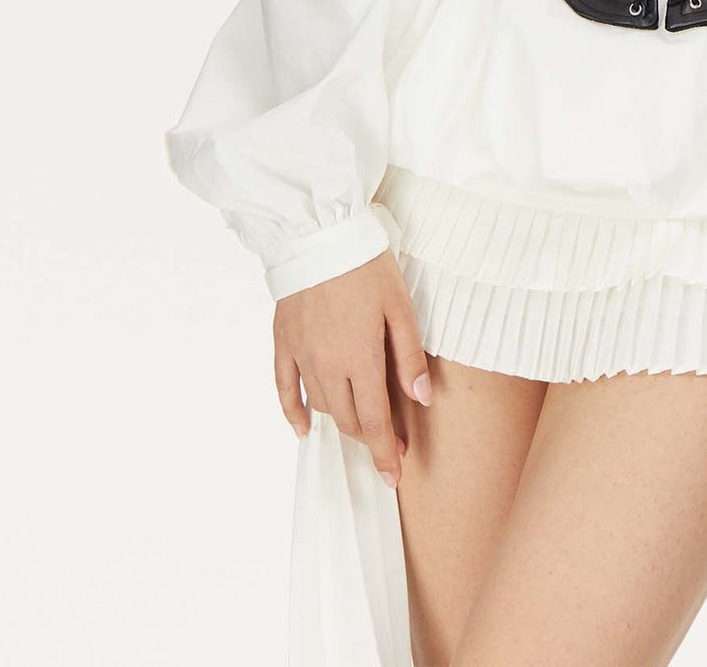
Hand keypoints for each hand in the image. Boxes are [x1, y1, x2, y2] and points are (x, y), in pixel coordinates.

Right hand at [272, 247, 432, 487]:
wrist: (318, 233)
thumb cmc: (366, 265)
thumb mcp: (400, 306)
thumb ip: (409, 355)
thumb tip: (422, 397)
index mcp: (359, 358)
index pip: (374, 420)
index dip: (385, 451)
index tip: (394, 475)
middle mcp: (327, 365)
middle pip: (347, 418)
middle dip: (367, 437)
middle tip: (386, 444)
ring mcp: (301, 355)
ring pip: (320, 404)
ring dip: (340, 420)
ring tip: (358, 424)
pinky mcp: (283, 341)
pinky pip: (283, 388)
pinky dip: (292, 412)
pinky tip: (302, 428)